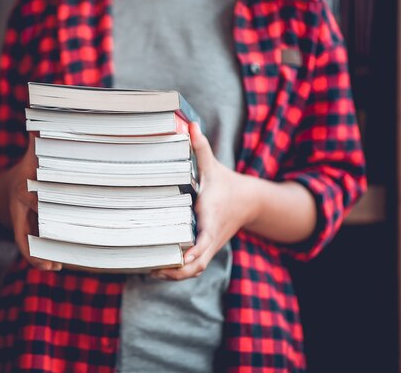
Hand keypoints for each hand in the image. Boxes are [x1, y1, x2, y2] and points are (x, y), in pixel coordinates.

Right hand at [4, 133, 61, 270]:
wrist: (17, 181)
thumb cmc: (34, 163)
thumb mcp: (38, 150)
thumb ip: (43, 136)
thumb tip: (48, 121)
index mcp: (22, 187)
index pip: (32, 199)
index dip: (40, 204)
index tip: (48, 208)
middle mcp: (20, 206)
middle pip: (30, 224)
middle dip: (45, 234)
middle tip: (58, 244)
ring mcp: (22, 220)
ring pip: (27, 241)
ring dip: (39, 255)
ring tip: (55, 266)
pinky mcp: (29, 230)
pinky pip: (31, 246)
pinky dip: (41, 257)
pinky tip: (55, 266)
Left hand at [151, 122, 252, 280]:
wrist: (248, 200)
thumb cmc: (224, 182)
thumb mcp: (212, 165)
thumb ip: (200, 147)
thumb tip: (191, 125)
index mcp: (212, 215)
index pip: (206, 237)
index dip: (195, 249)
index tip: (183, 256)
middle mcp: (212, 234)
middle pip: (198, 262)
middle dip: (178, 270)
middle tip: (154, 268)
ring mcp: (210, 245)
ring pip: (196, 269)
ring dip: (176, 274)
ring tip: (152, 271)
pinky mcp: (206, 248)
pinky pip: (195, 266)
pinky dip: (180, 272)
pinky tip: (159, 269)